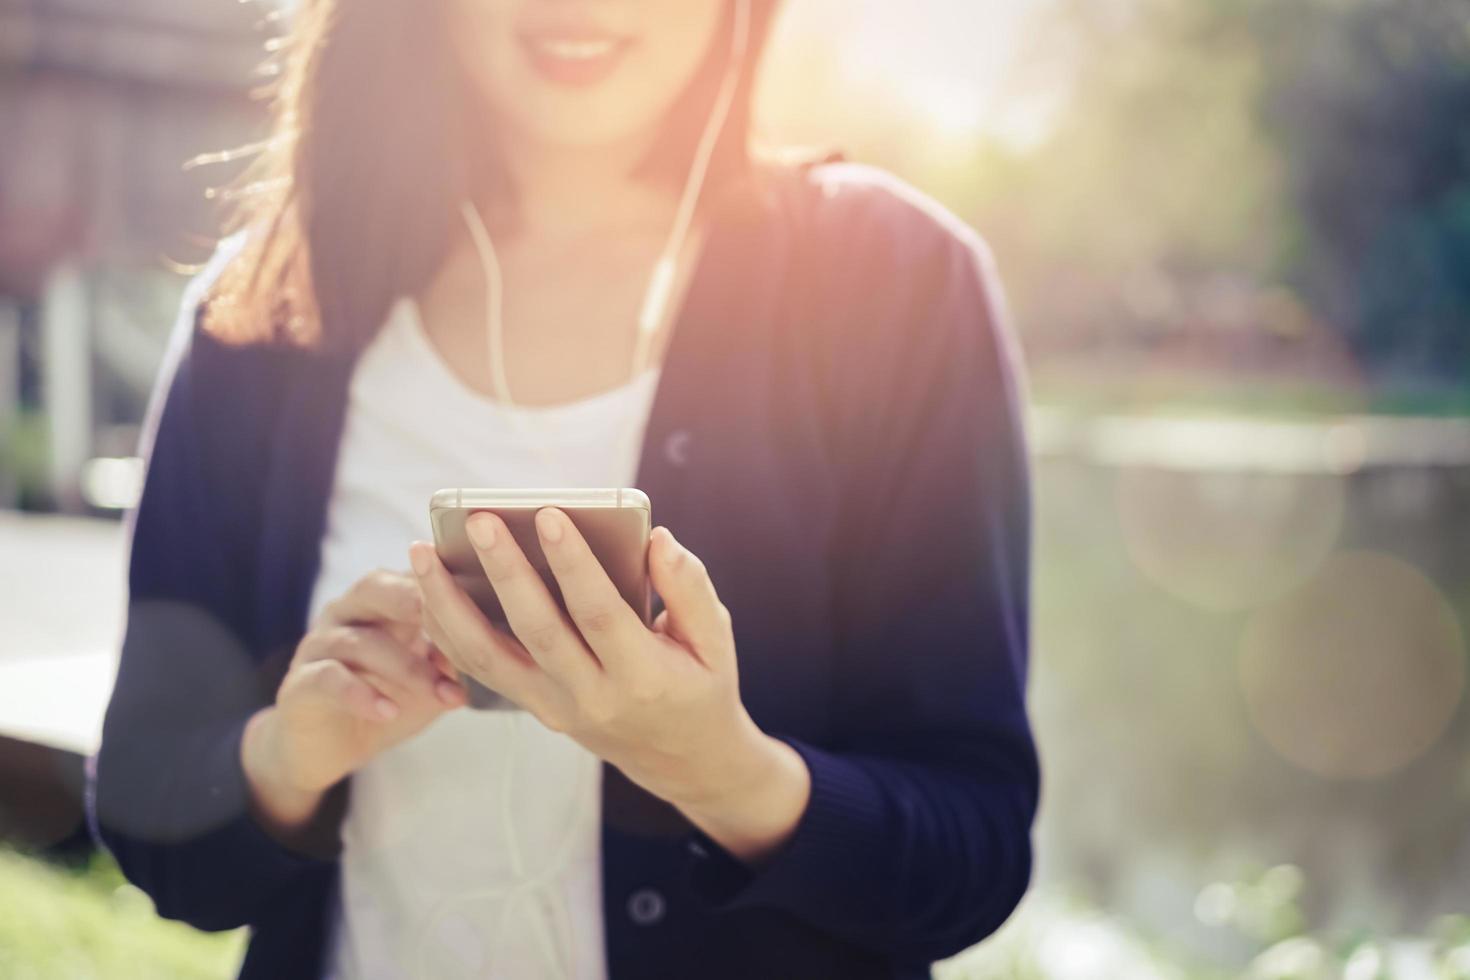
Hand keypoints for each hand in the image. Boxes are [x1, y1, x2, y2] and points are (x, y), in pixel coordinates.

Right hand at [242, 569, 467, 840]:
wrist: (328, 747)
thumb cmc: (389, 698)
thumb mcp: (431, 675)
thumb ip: (460, 652)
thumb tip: (510, 637)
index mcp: (383, 601)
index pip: (413, 573)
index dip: (447, 579)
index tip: (487, 591)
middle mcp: (349, 612)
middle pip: (376, 587)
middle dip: (415, 599)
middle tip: (450, 616)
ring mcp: (320, 644)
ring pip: (361, 640)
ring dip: (406, 667)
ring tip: (441, 692)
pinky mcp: (300, 683)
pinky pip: (329, 680)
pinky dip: (361, 694)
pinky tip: (388, 711)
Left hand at [409, 511, 809, 861]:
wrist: (684, 759)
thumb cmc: (700, 685)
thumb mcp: (715, 641)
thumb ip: (690, 589)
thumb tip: (657, 539)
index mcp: (643, 675)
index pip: (599, 613)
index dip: (573, 564)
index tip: (549, 516)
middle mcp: (592, 697)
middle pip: (536, 630)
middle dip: (504, 571)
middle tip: (479, 521)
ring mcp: (556, 707)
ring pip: (487, 657)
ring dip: (448, 604)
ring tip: (422, 552)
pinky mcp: (535, 708)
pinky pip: (479, 671)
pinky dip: (446, 631)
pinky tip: (427, 591)